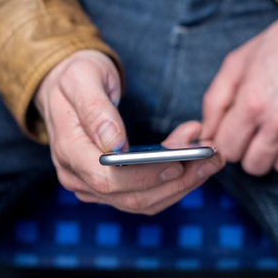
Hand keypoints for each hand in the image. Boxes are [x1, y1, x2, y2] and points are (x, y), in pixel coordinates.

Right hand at [34, 50, 225, 214]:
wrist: (64, 86)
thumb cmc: (74, 77)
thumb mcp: (81, 78)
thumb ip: (95, 108)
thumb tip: (114, 142)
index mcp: (69, 151)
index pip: (108, 179)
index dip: (145, 177)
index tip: (179, 163)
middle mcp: (78, 177)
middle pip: (132, 197)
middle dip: (177, 181)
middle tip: (212, 157)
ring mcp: (93, 186)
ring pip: (144, 201)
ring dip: (182, 183)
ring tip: (212, 157)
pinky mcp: (111, 186)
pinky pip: (146, 193)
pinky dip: (174, 180)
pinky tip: (195, 160)